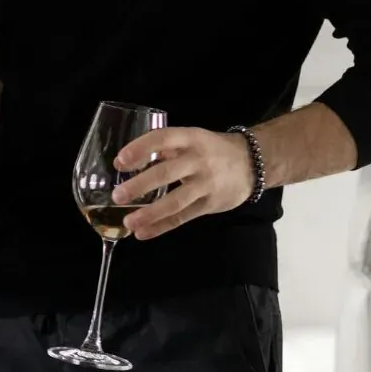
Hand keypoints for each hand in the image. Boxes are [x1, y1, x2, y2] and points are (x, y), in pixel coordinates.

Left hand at [112, 127, 254, 239]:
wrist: (254, 162)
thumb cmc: (211, 149)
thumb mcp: (191, 139)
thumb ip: (164, 148)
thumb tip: (129, 161)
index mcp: (190, 138)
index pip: (163, 139)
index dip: (140, 149)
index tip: (119, 162)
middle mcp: (199, 160)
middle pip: (167, 173)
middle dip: (140, 185)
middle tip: (117, 196)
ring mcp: (206, 184)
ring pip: (176, 201)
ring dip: (150, 213)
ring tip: (128, 222)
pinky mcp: (211, 204)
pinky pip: (183, 217)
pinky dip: (162, 226)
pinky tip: (143, 233)